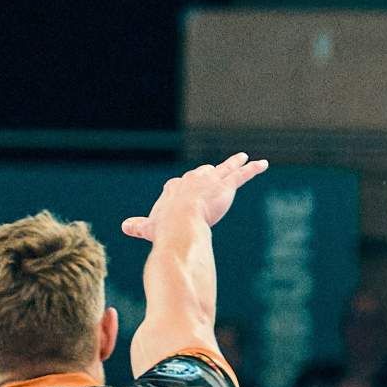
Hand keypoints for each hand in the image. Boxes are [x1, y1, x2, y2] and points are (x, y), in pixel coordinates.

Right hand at [121, 152, 270, 242]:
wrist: (180, 222)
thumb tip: (124, 227)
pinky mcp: (226, 186)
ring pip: (225, 169)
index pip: (180, 185)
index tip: (181, 191)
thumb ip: (139, 226)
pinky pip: (242, 175)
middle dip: (209, 174)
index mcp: (175, 188)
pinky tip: (262, 164)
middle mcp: (193, 180)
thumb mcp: (150, 227)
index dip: (183, 190)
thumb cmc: (164, 227)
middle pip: (203, 173)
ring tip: (243, 158)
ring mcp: (210, 182)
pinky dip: (252, 169)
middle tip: (215, 172)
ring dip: (235, 163)